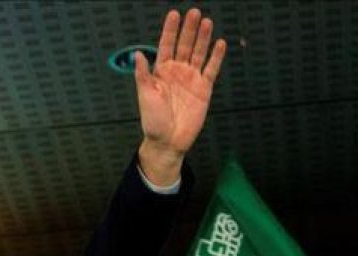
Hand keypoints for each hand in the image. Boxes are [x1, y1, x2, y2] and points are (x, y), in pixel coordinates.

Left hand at [135, 9, 226, 182]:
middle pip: (184, 45)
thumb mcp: (145, 96)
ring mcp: (191, 79)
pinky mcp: (204, 89)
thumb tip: (138, 54)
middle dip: (189, 29)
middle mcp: (177, 72)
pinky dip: (216, 57)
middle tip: (194, 12)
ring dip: (202, 38)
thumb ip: (143, 75)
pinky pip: (211, 69)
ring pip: (198, 53)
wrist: (168, 141)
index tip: (174, 14)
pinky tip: (219, 43)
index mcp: (161, 72)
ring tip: (207, 22)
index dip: (170, 30)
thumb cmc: (152, 120)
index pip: (166, 45)